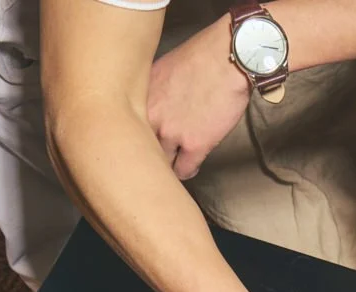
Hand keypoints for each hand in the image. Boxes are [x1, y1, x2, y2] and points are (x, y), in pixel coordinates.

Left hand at [148, 18, 250, 180]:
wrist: (226, 60)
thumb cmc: (201, 57)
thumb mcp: (163, 69)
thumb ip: (153, 92)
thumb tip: (154, 107)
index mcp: (141, 97)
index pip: (128, 128)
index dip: (138, 137)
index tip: (145, 142)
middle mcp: (151, 116)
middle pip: (142, 149)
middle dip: (151, 155)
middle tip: (158, 160)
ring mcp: (172, 133)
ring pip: (162, 163)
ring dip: (169, 165)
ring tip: (174, 166)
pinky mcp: (194, 145)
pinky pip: (184, 170)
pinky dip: (187, 171)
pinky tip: (190, 167)